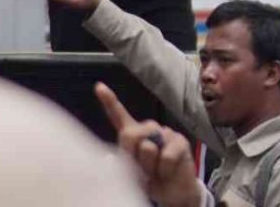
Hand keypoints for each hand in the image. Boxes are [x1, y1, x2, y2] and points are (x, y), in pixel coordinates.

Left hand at [95, 83, 201, 206]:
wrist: (173, 193)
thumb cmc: (149, 180)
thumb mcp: (132, 171)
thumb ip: (128, 157)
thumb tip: (138, 148)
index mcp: (132, 134)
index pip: (118, 116)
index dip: (109, 101)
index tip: (99, 87)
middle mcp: (148, 129)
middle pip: (130, 134)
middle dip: (132, 154)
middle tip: (142, 169)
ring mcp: (165, 133)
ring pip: (149, 147)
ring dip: (149, 166)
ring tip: (156, 171)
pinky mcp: (180, 141)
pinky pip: (166, 156)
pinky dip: (164, 170)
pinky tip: (167, 172)